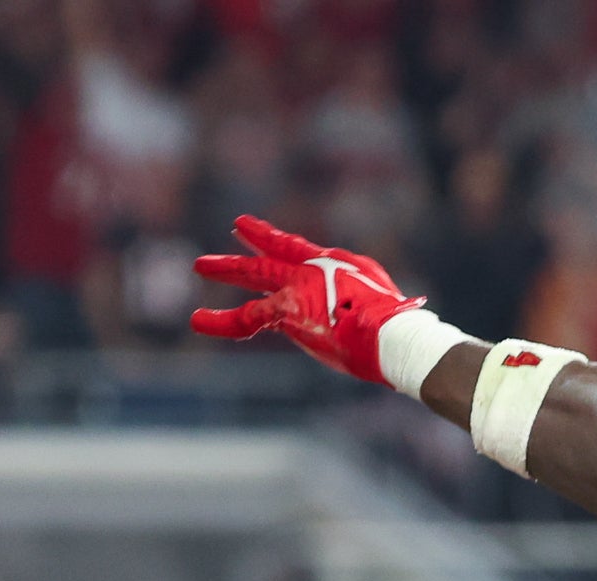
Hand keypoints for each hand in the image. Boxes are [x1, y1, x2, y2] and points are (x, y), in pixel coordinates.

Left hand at [189, 215, 425, 382]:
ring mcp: (299, 287)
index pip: (296, 248)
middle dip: (248, 246)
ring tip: (200, 266)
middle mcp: (313, 270)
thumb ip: (358, 300)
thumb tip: (357, 314)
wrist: (395, 336)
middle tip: (228, 237)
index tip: (249, 228)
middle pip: (272, 256)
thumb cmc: (397, 327)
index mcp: (335, 265)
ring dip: (225, 270)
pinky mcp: (289, 310)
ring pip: (254, 275)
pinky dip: (223, 320)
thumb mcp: (380, 303)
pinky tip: (199, 320)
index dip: (271, 238)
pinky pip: (250, 316)